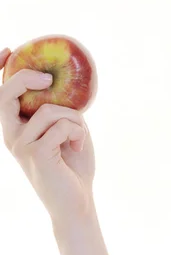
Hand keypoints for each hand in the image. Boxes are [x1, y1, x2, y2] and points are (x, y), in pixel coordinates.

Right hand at [0, 49, 96, 221]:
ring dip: (74, 120)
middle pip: (7, 93)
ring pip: (50, 110)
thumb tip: (63, 88)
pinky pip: (62, 126)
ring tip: (79, 137)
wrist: (76, 203)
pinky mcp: (36, 153)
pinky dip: (77, 132)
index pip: (0, 95)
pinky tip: (78, 147)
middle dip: (27, 78)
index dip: (1, 70)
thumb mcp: (66, 132)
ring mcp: (21, 145)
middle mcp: (11, 136)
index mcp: (16, 129)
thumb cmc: (72, 168)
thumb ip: (60, 111)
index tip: (9, 50)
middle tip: (49, 79)